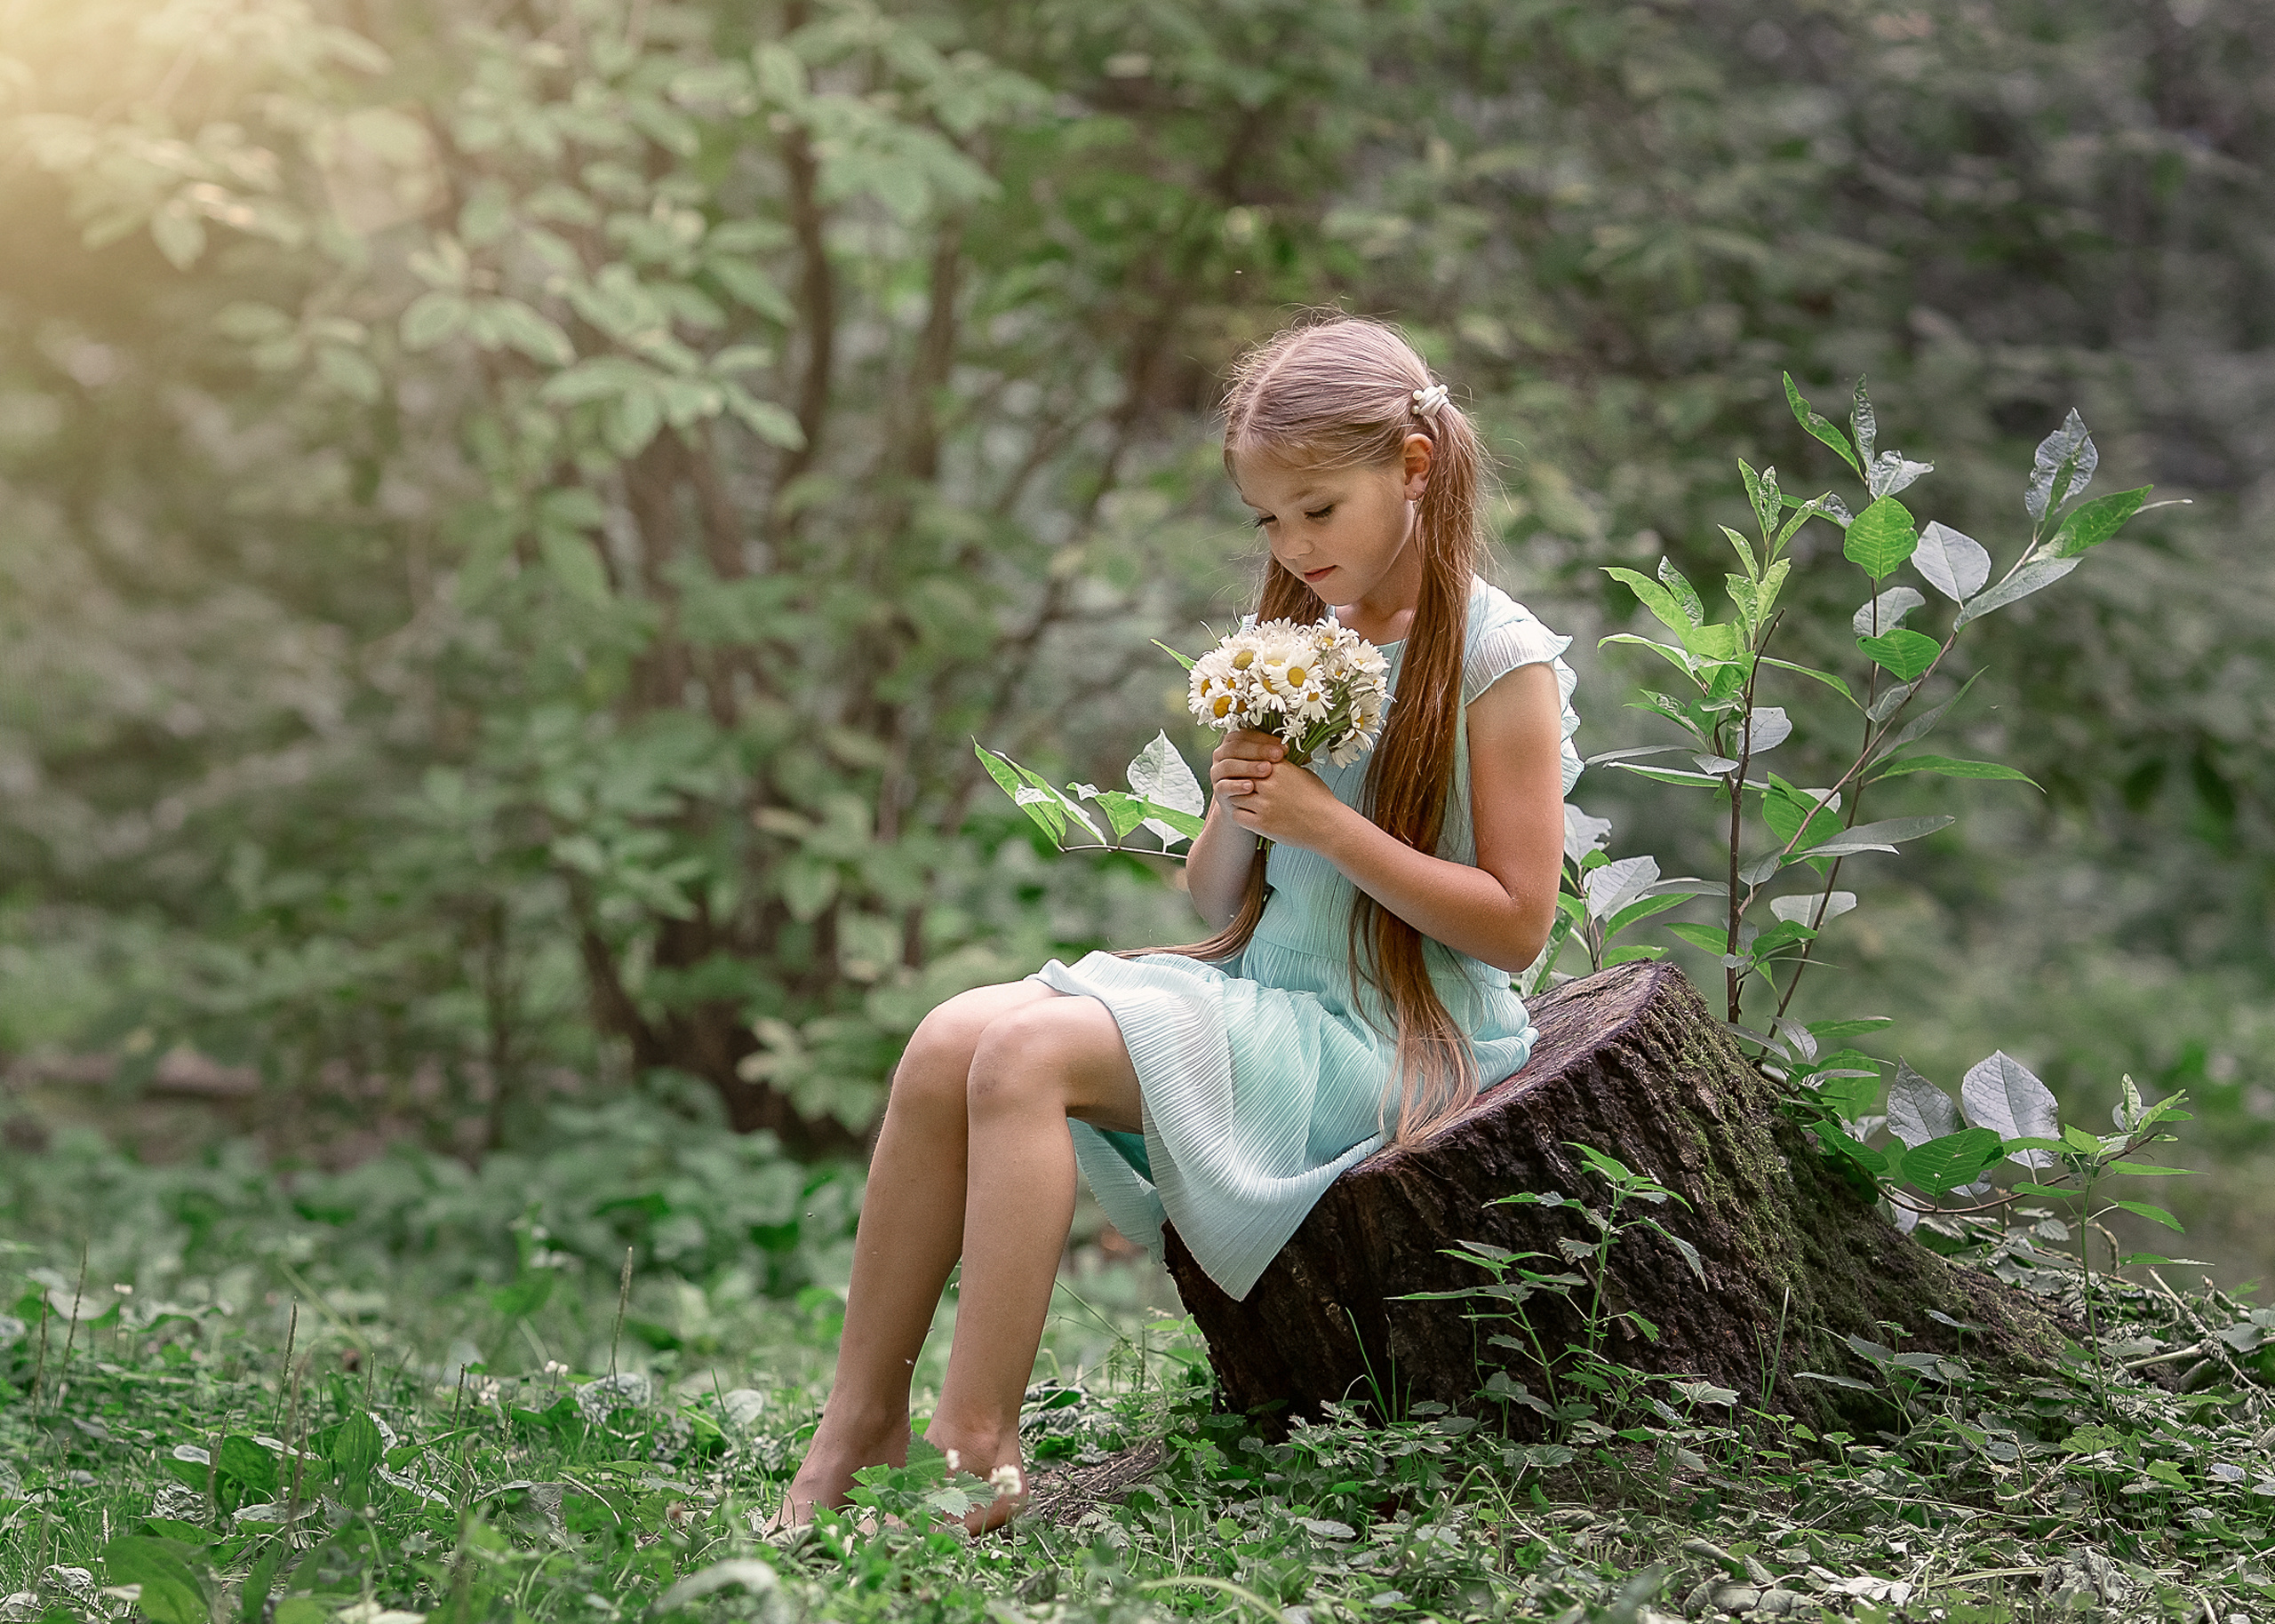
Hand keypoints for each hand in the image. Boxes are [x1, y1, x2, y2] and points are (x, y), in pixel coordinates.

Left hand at [1208, 729, 1347, 848]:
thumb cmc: (1320, 799)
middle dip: (1239, 783)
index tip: (1247, 774)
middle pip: (1238, 777)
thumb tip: (1271, 762)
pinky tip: (1249, 816)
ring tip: (1246, 803)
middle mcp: (1268, 784)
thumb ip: (1284, 767)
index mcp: (1278, 768)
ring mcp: (1264, 804)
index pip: (1248, 760)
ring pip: (1234, 796)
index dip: (1246, 768)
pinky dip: (1240, 816)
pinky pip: (1237, 816)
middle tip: (1242, 789)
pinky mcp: (1262, 824)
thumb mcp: (1304, 774)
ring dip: (1238, 799)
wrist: (1328, 825)